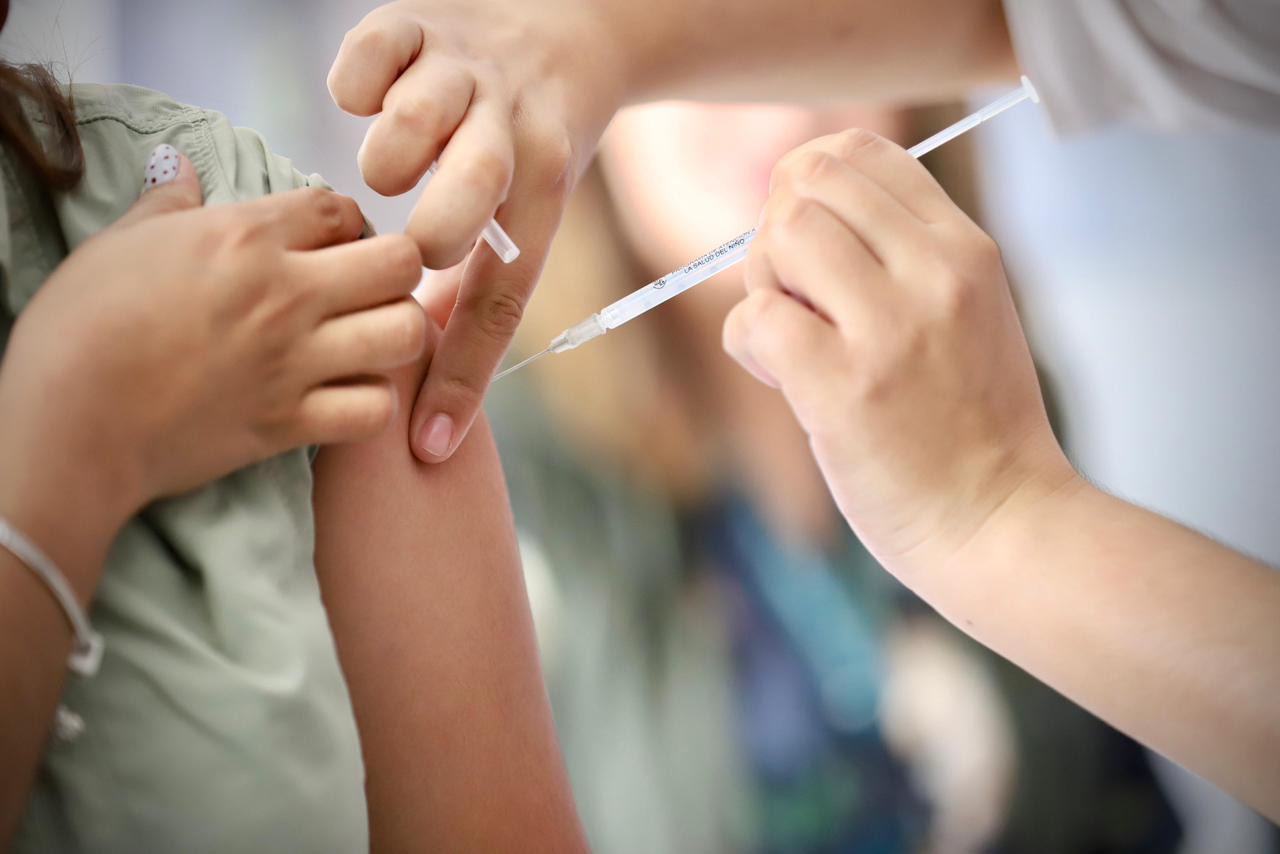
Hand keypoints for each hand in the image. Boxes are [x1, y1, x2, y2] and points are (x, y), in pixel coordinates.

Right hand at [0, 147, 426, 551]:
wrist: (67, 426)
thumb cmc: (80, 328)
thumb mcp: (118, 244)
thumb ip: (166, 205)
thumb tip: (179, 167)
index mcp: (245, 238)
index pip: (341, 208)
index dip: (345, 223)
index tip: (330, 243)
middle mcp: (286, 294)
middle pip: (401, 263)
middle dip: (396, 270)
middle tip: (367, 289)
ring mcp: (296, 362)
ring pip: (407, 334)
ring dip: (397, 335)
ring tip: (368, 341)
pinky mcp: (292, 424)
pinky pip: (376, 409)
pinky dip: (372, 405)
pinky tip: (347, 397)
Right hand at [327, 0, 623, 460]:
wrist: (568, 35)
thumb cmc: (529, 149)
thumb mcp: (526, 217)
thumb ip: (477, 291)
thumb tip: (434, 384)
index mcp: (538, 191)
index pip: (503, 296)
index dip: (466, 374)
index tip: (430, 441)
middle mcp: (506, 130)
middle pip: (478, 185)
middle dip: (440, 227)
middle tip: (418, 248)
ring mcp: (464, 73)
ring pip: (422, 116)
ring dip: (394, 154)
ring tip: (387, 173)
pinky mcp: (420, 24)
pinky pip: (376, 51)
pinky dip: (358, 81)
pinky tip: (359, 102)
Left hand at [722, 130, 1076, 574]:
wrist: (1003, 522)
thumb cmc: (972, 424)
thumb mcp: (967, 311)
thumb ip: (899, 254)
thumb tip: (792, 208)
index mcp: (965, 248)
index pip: (861, 152)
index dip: (808, 185)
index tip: (809, 243)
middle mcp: (933, 273)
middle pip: (808, 184)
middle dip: (779, 233)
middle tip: (800, 299)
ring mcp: (890, 329)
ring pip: (779, 239)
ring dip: (764, 287)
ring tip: (796, 343)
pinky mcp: (843, 388)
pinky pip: (754, 318)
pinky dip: (749, 345)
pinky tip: (782, 380)